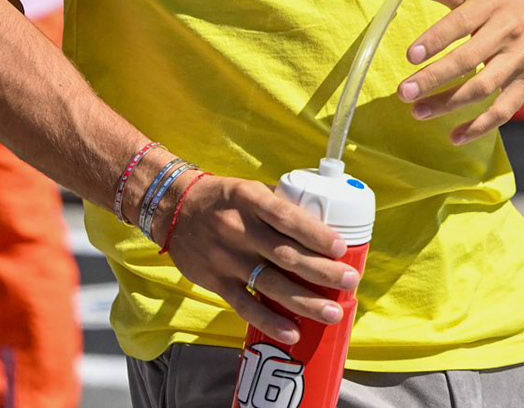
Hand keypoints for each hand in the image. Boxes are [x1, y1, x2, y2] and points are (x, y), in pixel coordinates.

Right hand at [163, 173, 359, 346]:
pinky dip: (269, 320)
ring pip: (271, 283)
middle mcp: (239, 229)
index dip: (315, 234)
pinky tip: (292, 332)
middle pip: (286, 254)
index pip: (287, 217)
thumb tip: (321, 230)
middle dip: (321, 271)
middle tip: (350, 282)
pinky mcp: (216, 281)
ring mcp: (227, 258)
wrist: (173, 209)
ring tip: (332, 313)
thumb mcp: (248, 191)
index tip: (341, 247)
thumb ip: (278, 209)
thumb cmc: (222, 199)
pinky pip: (245, 305)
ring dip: (304, 301)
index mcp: (250, 200)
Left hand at [398, 0, 523, 143]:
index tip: (411, 54)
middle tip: (404, 93)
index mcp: (490, 5)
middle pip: (467, 59)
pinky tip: (455, 135)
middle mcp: (507, 31)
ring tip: (418, 112)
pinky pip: (505, 108)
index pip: (459, 22)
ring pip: (483, 87)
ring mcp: (521, 58)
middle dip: (434, 78)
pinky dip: (481, 125)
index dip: (435, 38)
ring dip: (449, 103)